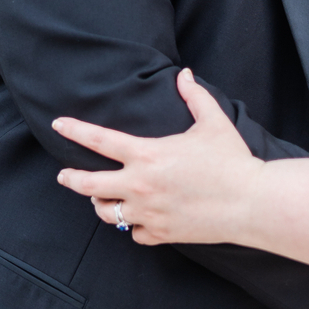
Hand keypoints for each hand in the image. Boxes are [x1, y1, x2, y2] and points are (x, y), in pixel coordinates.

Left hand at [54, 69, 259, 245]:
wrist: (250, 203)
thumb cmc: (232, 160)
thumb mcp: (214, 122)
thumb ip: (195, 96)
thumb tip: (185, 74)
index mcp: (148, 154)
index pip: (100, 140)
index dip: (75, 130)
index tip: (59, 124)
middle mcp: (141, 185)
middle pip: (89, 186)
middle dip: (71, 179)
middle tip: (64, 176)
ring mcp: (149, 212)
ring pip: (108, 213)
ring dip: (102, 204)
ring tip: (102, 199)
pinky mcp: (161, 233)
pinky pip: (135, 232)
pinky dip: (134, 225)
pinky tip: (140, 218)